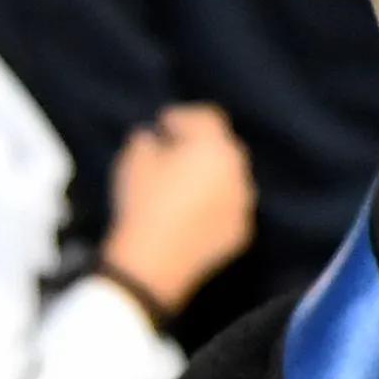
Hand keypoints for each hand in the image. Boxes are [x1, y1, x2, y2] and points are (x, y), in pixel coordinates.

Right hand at [101, 103, 255, 315]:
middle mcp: (238, 171)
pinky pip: (229, 208)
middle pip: (223, 147)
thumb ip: (145, 139)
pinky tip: (192, 213)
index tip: (163, 122)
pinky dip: (214, 205)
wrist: (154, 262)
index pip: (206, 118)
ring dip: (210, 176)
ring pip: (229, 179)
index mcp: (215, 147)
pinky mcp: (242, 231)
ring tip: (182, 184)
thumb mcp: (134, 161)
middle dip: (199, 145)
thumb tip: (152, 137)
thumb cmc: (143, 202)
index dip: (183, 117)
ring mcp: (244, 204)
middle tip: (173, 150)